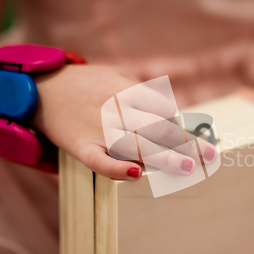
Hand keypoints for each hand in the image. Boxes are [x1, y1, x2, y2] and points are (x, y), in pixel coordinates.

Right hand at [32, 65, 215, 179]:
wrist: (43, 87)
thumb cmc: (90, 85)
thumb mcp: (120, 78)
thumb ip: (145, 95)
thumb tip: (174, 116)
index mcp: (129, 92)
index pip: (165, 112)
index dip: (183, 129)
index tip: (199, 143)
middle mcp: (117, 110)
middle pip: (157, 130)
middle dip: (185, 144)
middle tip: (210, 158)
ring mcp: (98, 129)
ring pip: (135, 145)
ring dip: (162, 157)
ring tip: (187, 168)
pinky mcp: (80, 145)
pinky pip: (98, 161)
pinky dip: (115, 168)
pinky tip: (136, 175)